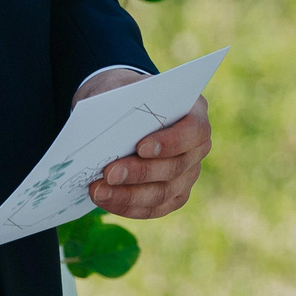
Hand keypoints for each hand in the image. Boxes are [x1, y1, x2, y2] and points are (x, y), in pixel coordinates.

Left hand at [74, 69, 209, 220]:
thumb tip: (101, 129)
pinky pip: (152, 208)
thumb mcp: (122, 88)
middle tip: (108, 173)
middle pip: (175, 167)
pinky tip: (104, 199)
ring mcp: (188, 174)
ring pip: (163, 193)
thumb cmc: (124, 95)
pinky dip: (126, 205)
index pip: (195, 131)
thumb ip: (120, 103)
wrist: (122, 110)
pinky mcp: (173, 196)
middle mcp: (197, 147)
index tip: (141, 147)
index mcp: (195, 112)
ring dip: (127, 195)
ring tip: (98, 190)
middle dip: (139, 173)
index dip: (170, 142)